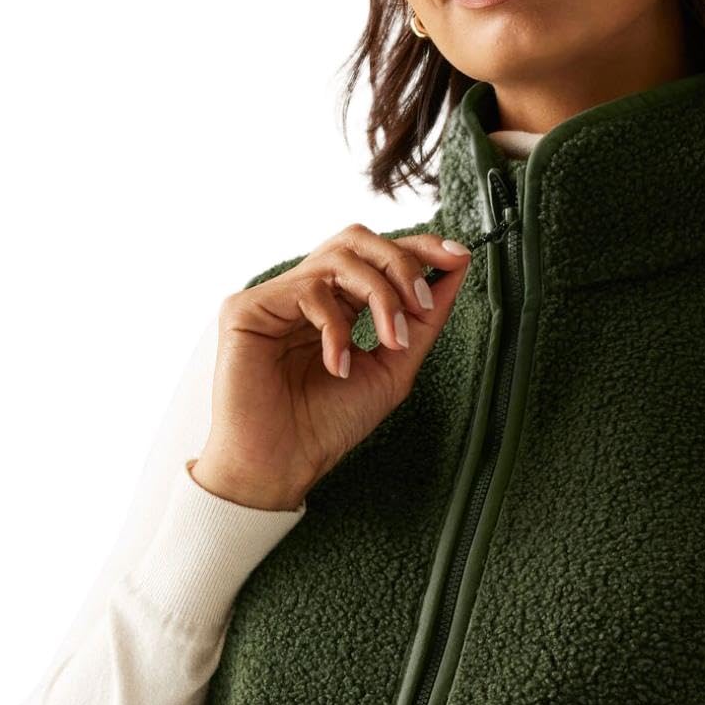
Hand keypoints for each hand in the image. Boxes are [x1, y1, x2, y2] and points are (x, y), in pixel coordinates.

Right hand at [188, 225, 473, 509]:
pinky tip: (337, 366)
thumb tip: (457, 268)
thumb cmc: (326, 426)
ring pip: (339, 257)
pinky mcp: (247, 309)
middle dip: (401, 264)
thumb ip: (423, 321)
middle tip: (421, 304)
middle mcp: (307, 294)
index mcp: (337, 306)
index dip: (418, 248)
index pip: (376, 256)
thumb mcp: (394, 369)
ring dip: (381, 296)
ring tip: (391, 342)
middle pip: (358, 239)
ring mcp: (276, 298)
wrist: (282, 466)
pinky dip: (337, 328)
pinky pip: (308, 290)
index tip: (458, 256)